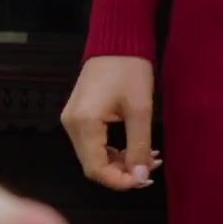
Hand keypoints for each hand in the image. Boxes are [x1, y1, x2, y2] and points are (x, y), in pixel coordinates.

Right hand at [62, 55, 160, 189]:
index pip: (95, 169)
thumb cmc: (129, 70)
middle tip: (151, 169)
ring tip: (148, 158)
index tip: (145, 179)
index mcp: (84, 123)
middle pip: (92, 165)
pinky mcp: (78, 116)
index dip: (119, 181)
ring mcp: (72, 120)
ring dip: (119, 163)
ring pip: (93, 156)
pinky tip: (134, 148)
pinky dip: (112, 151)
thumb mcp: (140, 110)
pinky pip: (92, 144)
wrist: (116, 42)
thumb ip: (138, 146)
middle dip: (121, 173)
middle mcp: (71, 125)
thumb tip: (140, 176)